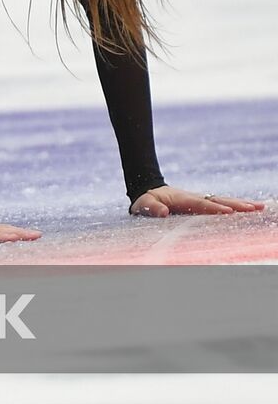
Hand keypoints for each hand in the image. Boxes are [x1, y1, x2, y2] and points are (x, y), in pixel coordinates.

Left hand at [129, 186, 265, 216]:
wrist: (150, 190)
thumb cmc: (147, 200)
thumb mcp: (143, 203)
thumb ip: (151, 208)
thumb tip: (163, 212)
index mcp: (182, 199)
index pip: (200, 204)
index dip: (214, 208)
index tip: (229, 212)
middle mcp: (196, 197)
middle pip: (218, 200)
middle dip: (236, 205)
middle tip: (253, 208)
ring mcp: (202, 199)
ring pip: (224, 201)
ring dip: (241, 204)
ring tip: (260, 207)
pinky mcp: (205, 202)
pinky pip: (223, 203)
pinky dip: (237, 205)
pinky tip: (251, 208)